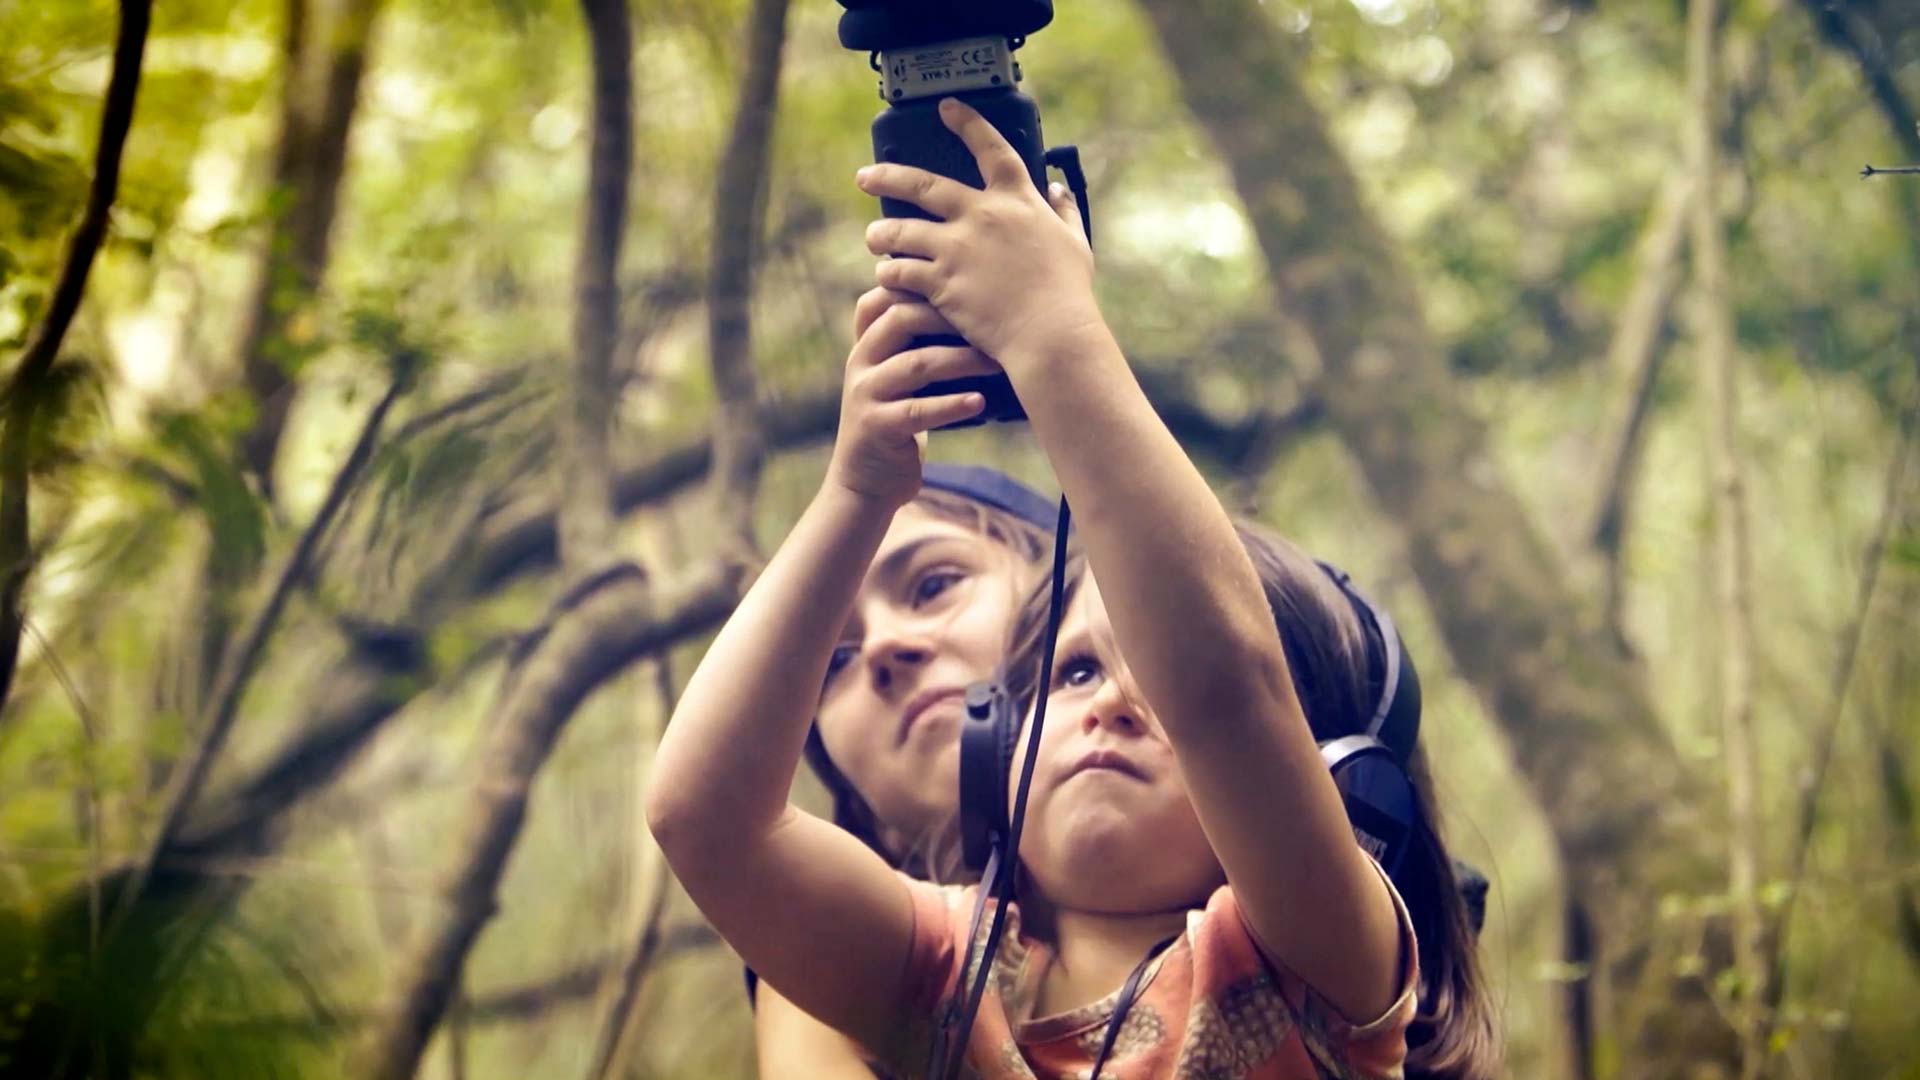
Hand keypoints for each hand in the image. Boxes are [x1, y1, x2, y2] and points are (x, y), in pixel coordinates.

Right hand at [823, 286, 1001, 506]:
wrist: (865, 483)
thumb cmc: (895, 423)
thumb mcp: (895, 380)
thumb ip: (912, 346)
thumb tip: (969, 312)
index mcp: (865, 345)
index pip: (881, 298)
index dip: (917, 285)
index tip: (964, 284)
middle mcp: (860, 363)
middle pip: (900, 320)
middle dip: (948, 316)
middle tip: (991, 320)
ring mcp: (865, 395)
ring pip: (916, 364)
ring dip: (961, 360)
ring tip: (996, 363)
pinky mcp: (876, 428)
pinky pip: (918, 411)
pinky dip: (951, 405)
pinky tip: (980, 402)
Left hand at [856, 98, 1099, 370]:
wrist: (1051, 334)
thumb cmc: (1068, 293)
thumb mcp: (1075, 243)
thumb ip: (1064, 212)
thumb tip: (1057, 190)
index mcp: (1017, 201)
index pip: (990, 149)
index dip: (967, 123)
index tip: (947, 108)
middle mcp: (981, 216)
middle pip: (922, 185)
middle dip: (888, 177)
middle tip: (865, 177)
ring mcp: (957, 249)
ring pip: (901, 231)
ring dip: (881, 234)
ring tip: (873, 239)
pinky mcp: (941, 283)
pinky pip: (901, 271)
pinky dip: (890, 273)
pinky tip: (886, 277)